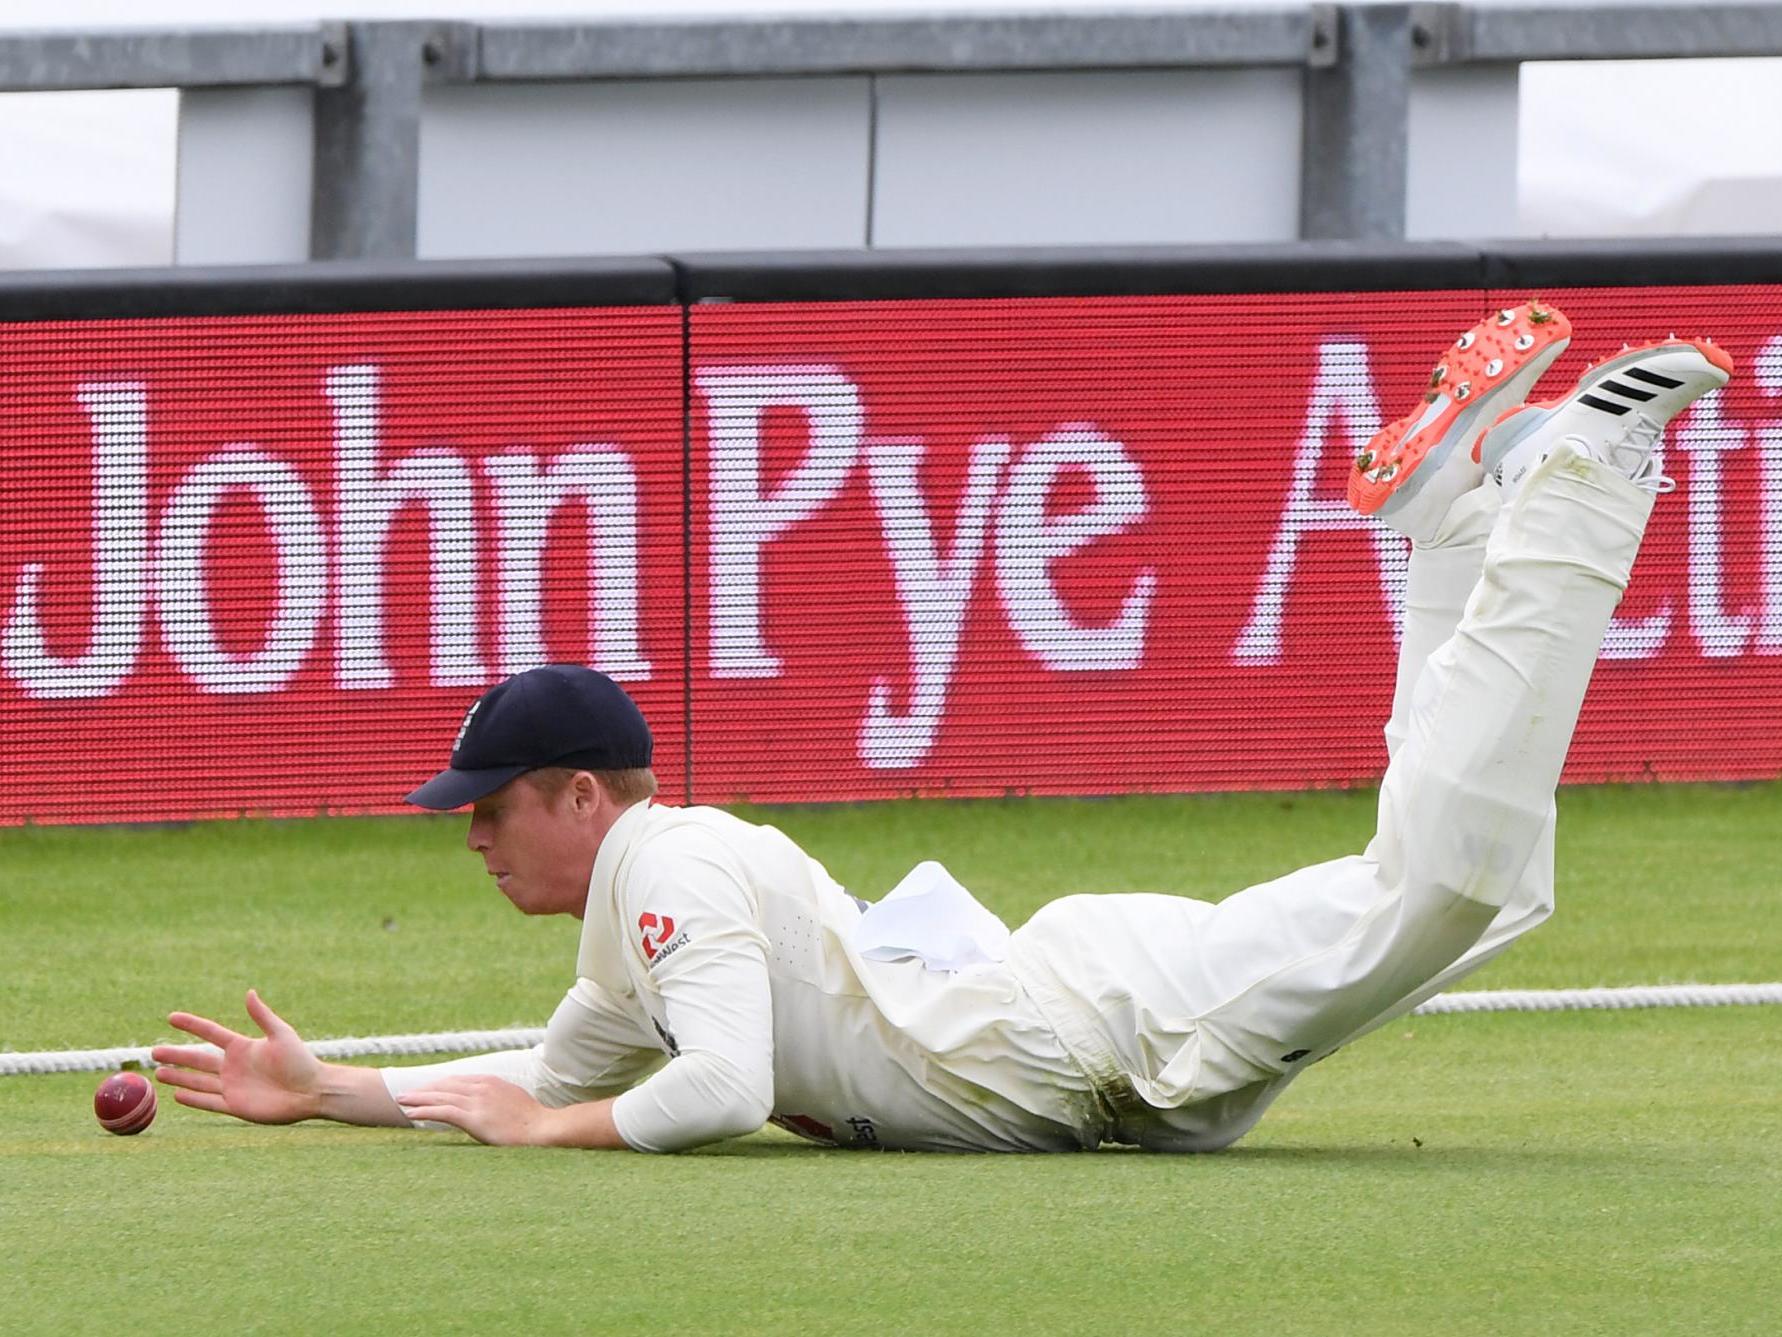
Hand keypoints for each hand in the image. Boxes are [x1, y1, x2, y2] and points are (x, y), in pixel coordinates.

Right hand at [151, 989, 322, 1124]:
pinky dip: (193, 1098)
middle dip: (177, 1055)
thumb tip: (249, 992)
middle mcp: (234, 1066)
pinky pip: (209, 1102)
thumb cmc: (300, 1061)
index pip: (211, 1033)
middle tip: (153, 1051)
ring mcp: (233, 1086)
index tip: (172, 1017)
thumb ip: (262, 1016)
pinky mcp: (235, 1105)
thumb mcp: (281, 1034)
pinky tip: (176, 1095)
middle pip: (198, 1059)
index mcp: (243, 1047)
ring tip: (158, 1072)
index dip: (192, 1025)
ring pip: (198, 1081)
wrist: (312, 1091)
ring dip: (179, 1077)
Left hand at [395, 1075, 552, 1145]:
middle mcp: (480, 1087)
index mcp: (490, 1081)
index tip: (425, 1090)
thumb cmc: (531, 1119)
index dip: (438, 1085)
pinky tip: (411, 1114)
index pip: (456, 1080)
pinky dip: (424, 1112)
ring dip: (417, 1099)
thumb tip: (489, 1103)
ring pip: (439, 1097)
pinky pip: (442, 1112)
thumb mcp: (513, 1100)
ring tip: (401, 1101)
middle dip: (423, 1089)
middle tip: (405, 1093)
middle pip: (444, 1085)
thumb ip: (496, 1097)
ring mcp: (476, 1101)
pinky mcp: (473, 1118)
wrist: (541, 1128)